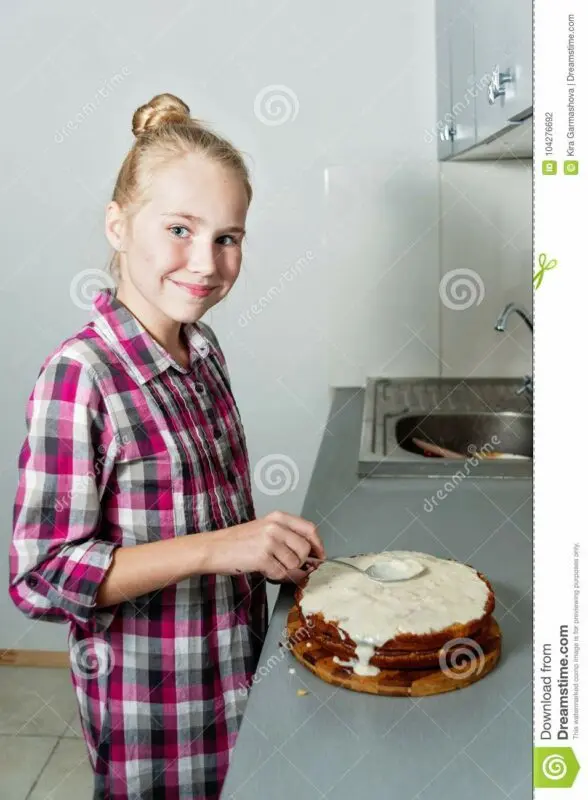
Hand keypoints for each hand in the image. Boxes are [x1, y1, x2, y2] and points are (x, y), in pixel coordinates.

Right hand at [206, 510, 324, 580]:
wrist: (213, 548)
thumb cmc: (238, 541)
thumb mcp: (264, 530)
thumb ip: (286, 537)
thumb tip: (311, 557)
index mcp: (278, 517)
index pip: (309, 529)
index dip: (318, 545)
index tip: (319, 556)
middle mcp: (276, 526)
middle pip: (305, 549)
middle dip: (301, 563)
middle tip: (289, 566)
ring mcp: (269, 541)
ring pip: (295, 563)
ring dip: (286, 570)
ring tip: (271, 566)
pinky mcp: (263, 557)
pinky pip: (281, 573)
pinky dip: (275, 576)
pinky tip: (264, 570)